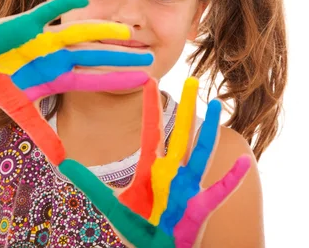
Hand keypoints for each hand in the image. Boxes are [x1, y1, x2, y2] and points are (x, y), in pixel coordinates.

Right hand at [0, 0, 152, 165]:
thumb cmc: (1, 82)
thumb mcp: (22, 111)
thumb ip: (42, 133)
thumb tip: (62, 162)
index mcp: (60, 76)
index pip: (95, 79)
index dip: (120, 79)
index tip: (146, 80)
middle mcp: (58, 56)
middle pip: (96, 56)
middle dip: (122, 57)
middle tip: (151, 57)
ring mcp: (45, 39)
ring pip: (79, 33)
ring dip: (102, 31)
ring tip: (127, 29)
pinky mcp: (26, 24)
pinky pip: (47, 12)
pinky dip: (63, 5)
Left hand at [58, 77, 251, 246]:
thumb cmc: (139, 228)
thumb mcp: (112, 205)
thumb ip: (91, 184)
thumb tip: (65, 164)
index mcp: (151, 168)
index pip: (151, 130)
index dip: (150, 106)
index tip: (150, 80)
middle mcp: (171, 172)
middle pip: (179, 133)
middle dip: (186, 107)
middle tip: (193, 79)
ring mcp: (187, 187)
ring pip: (200, 152)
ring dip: (209, 130)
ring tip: (217, 105)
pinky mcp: (199, 207)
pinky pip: (218, 192)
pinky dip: (231, 178)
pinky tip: (244, 162)